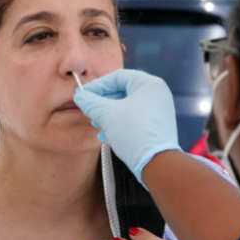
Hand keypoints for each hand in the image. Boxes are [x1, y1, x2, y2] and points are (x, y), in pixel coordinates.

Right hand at [73, 69, 181, 183]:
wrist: (157, 162)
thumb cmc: (134, 132)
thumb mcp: (107, 115)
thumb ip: (91, 103)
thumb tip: (80, 97)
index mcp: (148, 84)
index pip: (117, 76)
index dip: (98, 85)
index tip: (84, 94)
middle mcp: (156, 93)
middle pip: (123, 91)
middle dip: (103, 102)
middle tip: (90, 109)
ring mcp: (158, 110)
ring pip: (127, 106)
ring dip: (109, 114)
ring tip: (97, 123)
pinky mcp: (157, 125)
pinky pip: (135, 117)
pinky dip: (120, 122)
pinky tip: (107, 134)